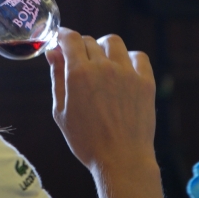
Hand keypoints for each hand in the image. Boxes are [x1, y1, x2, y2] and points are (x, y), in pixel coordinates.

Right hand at [46, 27, 156, 173]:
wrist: (122, 161)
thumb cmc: (87, 141)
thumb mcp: (61, 111)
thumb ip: (57, 77)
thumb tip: (53, 52)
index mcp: (79, 73)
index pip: (70, 38)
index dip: (63, 35)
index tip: (60, 40)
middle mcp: (103, 67)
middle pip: (89, 40)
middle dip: (80, 47)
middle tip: (79, 62)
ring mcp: (126, 73)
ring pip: (112, 42)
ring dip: (103, 47)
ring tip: (102, 62)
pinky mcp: (145, 81)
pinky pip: (138, 56)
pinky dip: (129, 58)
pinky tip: (124, 69)